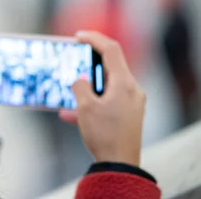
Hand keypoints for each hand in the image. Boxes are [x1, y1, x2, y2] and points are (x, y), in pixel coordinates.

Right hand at [59, 31, 145, 166]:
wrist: (119, 165)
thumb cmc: (104, 134)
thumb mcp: (85, 107)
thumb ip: (80, 86)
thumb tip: (80, 80)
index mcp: (124, 83)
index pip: (111, 49)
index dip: (94, 38)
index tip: (78, 36)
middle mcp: (131, 89)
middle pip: (110, 66)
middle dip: (88, 63)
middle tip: (73, 58)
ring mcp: (131, 103)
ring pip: (106, 84)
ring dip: (87, 85)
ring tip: (69, 90)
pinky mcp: (127, 115)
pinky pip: (107, 101)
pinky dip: (91, 102)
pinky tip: (70, 114)